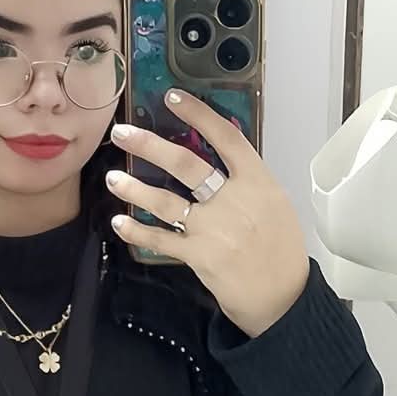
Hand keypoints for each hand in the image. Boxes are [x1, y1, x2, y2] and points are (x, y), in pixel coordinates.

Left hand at [107, 92, 310, 338]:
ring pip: (166, 201)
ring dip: (135, 188)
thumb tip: (214, 160)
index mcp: (258, 182)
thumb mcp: (274, 205)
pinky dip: (137, 230)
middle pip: (186, 164)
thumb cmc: (281, 250)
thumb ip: (246, 182)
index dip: (199, 114)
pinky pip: (160, 238)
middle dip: (149, 146)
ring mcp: (215, 228)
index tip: (173, 97)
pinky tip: (120, 222)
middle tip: (122, 133)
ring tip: (112, 178)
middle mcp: (235, 200)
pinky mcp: (199, 255)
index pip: (226, 138)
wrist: (284, 298)